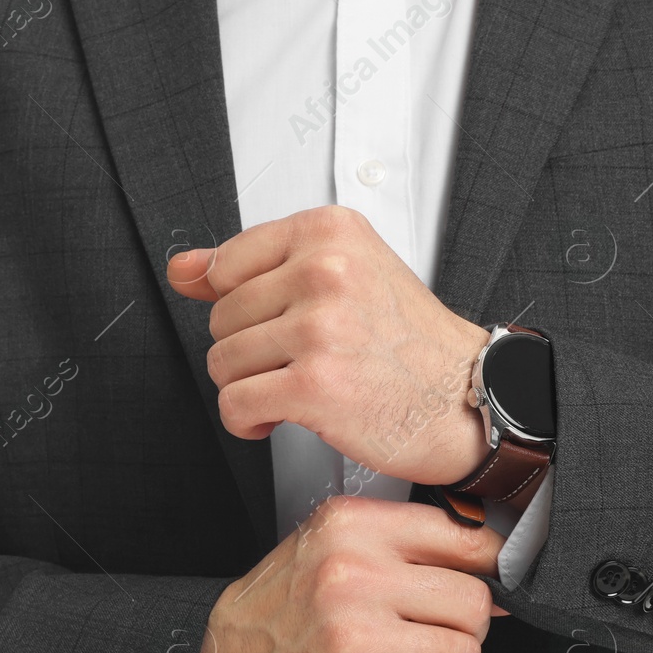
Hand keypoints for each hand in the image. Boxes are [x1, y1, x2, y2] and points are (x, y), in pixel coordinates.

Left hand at [167, 205, 489, 485]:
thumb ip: (255, 267)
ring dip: (251, 388)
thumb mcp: (344, 276)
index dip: (246, 308)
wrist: (470, 398)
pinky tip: (282, 417)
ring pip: (222, 363)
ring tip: (298, 388)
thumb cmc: (412, 344)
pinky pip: (235, 404)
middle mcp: (326, 271)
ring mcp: (320, 328)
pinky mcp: (315, 385)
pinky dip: (248, 421)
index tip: (283, 324)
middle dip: (250, 351)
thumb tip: (181, 268)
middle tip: (303, 361)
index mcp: (331, 231)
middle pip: (220, 318)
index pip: (227, 265)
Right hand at [187, 495, 504, 652]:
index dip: (488, 569)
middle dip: (462, 628)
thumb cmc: (280, 611)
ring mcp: (355, 641)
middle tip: (429, 635)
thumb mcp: (332, 547)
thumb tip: (495, 568)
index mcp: (351, 528)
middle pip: (473, 602)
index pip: (465, 539)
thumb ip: (405, 546)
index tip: (485, 585)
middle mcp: (352, 578)